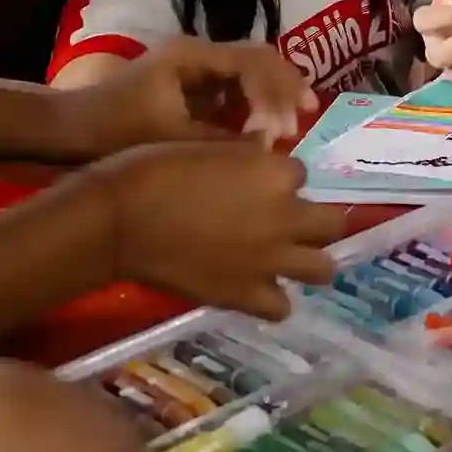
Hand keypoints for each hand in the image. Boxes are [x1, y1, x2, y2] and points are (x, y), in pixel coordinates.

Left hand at [60, 36, 319, 155]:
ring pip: (246, 70)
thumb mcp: (171, 140)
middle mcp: (196, 53)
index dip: (276, 92)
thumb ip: (222, 141)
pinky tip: (264, 127)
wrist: (68, 131)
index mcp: (191, 56)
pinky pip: (231, 87)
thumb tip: (268, 148)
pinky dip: (252, 103)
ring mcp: (191, 68)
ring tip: (292, 122)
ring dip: (271, 93)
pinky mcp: (187, 86)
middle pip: (256, 57)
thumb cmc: (114, 132)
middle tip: (308, 113)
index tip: (287, 125)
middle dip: (284, 85)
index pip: (252, 61)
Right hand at [93, 141, 342, 318]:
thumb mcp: (206, 144)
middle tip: (286, 224)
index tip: (261, 184)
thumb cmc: (154, 169)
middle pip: (331, 223)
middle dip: (314, 222)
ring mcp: (270, 260)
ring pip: (323, 269)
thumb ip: (244, 157)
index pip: (302, 175)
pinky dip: (273, 300)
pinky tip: (256, 289)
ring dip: (308, 262)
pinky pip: (282, 307)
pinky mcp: (247, 296)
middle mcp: (285, 216)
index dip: (282, 180)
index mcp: (276, 173)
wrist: (120, 220)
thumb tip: (260, 155)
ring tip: (285, 260)